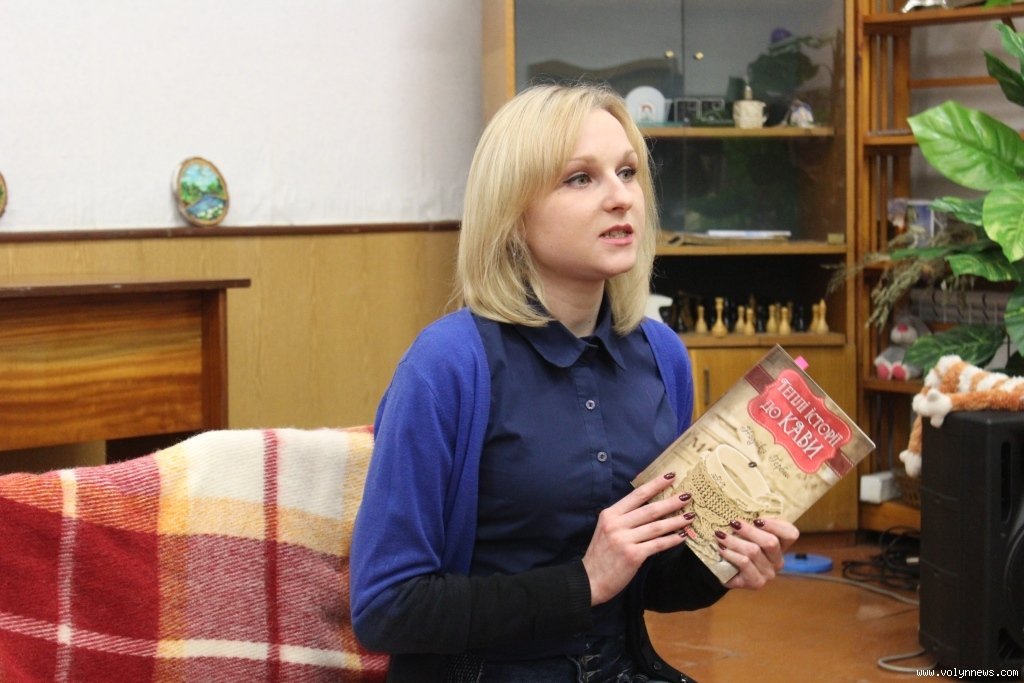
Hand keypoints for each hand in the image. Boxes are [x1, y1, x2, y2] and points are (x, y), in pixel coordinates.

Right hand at [582, 473, 693, 605]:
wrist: (590, 580)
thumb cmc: (600, 555)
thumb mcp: (606, 530)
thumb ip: (623, 519)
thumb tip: (649, 509)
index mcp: (610, 514)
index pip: (637, 495)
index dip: (655, 484)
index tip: (671, 476)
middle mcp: (616, 524)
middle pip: (650, 509)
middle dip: (672, 501)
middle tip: (688, 495)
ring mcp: (624, 539)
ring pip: (657, 526)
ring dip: (676, 520)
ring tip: (690, 516)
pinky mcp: (633, 555)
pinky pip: (658, 544)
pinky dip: (672, 540)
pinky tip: (682, 536)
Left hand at [720, 517, 798, 590]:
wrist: (724, 573)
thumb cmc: (737, 549)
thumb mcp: (746, 535)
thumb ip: (751, 525)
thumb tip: (741, 512)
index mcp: (781, 546)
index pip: (791, 534)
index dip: (776, 525)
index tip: (756, 519)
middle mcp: (778, 561)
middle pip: (771, 542)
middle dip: (750, 531)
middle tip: (733, 523)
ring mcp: (768, 573)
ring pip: (754, 551)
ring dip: (734, 541)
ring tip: (720, 535)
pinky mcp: (756, 582)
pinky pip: (744, 563)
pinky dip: (730, 553)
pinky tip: (721, 548)